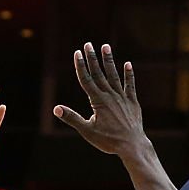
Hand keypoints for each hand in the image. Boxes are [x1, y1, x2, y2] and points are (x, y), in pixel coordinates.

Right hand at [53, 43, 146, 157]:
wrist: (132, 145)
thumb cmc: (109, 141)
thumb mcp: (87, 131)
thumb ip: (72, 118)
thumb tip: (56, 108)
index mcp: (98, 101)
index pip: (86, 80)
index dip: (81, 66)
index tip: (77, 53)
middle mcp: (110, 96)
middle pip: (99, 74)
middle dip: (92, 58)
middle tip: (88, 44)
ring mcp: (122, 98)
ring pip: (114, 76)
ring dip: (109, 61)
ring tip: (105, 46)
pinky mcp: (132, 102)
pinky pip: (130, 85)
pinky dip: (129, 75)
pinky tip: (127, 64)